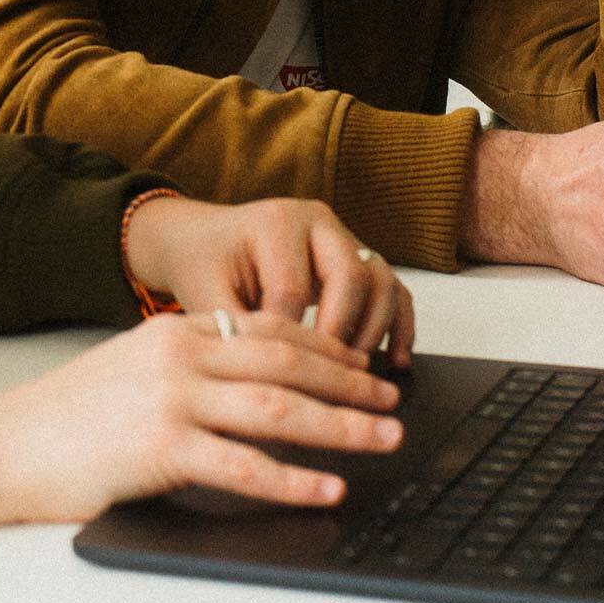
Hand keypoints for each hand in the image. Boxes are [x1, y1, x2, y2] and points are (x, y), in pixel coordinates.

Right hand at [0, 313, 404, 526]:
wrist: (0, 449)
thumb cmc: (62, 422)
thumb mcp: (130, 372)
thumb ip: (185, 369)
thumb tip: (246, 383)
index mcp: (175, 333)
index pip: (271, 329)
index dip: (328, 348)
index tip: (366, 364)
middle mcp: (179, 357)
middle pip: (288, 362)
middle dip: (350, 382)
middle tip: (392, 401)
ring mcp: (170, 401)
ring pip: (278, 408)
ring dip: (340, 426)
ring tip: (383, 439)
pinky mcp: (160, 450)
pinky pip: (244, 466)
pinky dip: (294, 479)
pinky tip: (327, 489)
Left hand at [122, 194, 414, 361]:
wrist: (207, 241)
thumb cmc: (205, 264)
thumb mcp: (204, 293)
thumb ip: (232, 329)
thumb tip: (260, 380)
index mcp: (277, 222)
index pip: (293, 287)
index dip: (289, 338)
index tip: (282, 377)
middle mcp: (318, 222)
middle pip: (351, 276)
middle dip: (340, 333)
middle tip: (326, 376)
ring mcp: (345, 238)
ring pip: (381, 281)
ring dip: (374, 331)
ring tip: (356, 374)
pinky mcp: (360, 261)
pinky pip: (394, 290)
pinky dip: (399, 326)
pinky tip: (396, 361)